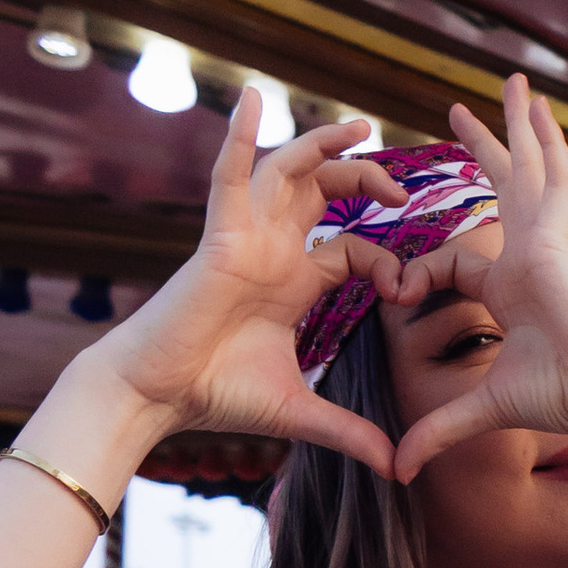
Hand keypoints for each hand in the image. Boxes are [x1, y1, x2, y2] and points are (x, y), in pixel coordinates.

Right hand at [79, 92, 405, 469]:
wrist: (160, 396)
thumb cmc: (218, 395)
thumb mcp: (301, 412)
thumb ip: (352, 433)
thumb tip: (399, 469)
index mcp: (294, 281)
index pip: (353, 248)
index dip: (388, 262)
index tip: (406, 290)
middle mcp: (272, 250)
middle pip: (326, 193)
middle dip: (366, 181)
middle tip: (402, 189)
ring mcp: (245, 237)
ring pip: (287, 172)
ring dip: (323, 145)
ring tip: (360, 126)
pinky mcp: (218, 237)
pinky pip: (228, 175)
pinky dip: (237, 135)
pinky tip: (251, 98)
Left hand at [382, 76, 567, 481]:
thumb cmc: (566, 401)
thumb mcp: (483, 409)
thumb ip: (439, 430)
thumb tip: (396, 471)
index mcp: (513, 290)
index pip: (459, 261)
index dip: (421, 271)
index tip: (396, 291)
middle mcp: (531, 259)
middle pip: (505, 191)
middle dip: (485, 151)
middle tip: (459, 114)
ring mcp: (547, 243)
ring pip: (530, 170)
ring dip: (518, 127)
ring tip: (511, 84)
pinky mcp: (556, 238)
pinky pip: (551, 175)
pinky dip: (542, 140)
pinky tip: (530, 104)